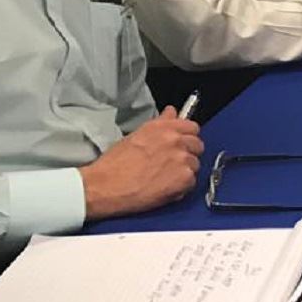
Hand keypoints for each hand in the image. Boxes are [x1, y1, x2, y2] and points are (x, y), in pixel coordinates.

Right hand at [80, 109, 203, 219]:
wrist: (104, 187)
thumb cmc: (114, 164)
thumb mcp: (136, 135)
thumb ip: (160, 124)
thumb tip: (172, 112)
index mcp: (163, 128)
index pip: (192, 127)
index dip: (187, 136)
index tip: (181, 144)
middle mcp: (175, 140)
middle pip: (197, 145)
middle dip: (188, 154)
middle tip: (172, 164)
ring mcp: (182, 159)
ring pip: (195, 164)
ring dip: (184, 171)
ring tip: (164, 178)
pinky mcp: (184, 179)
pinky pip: (192, 182)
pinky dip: (182, 187)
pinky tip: (165, 188)